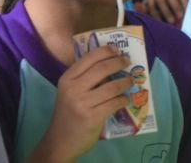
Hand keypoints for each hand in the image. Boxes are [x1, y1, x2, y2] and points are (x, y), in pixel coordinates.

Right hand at [29, 46, 132, 161]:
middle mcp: (73, 89)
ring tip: (130, 81)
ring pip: (113, 86)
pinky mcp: (93, 117)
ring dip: (126, 82)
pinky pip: (115, 103)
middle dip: (119, 62)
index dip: (106, 51)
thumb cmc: (69, 112)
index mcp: (67, 79)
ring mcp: (83, 103)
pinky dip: (124, 99)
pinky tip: (125, 99)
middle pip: (103, 68)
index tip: (117, 49)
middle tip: (128, 62)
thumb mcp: (70, 91)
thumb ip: (85, 77)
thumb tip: (111, 61)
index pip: (89, 58)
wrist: (60, 141)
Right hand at [142, 0, 187, 23]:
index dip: (185, 3)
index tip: (189, 12)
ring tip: (171, 22)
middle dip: (177, 8)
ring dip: (167, 13)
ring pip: (162, 3)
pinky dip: (155, 14)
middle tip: (180, 17)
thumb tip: (185, 6)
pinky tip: (159, 20)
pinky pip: (152, 6)